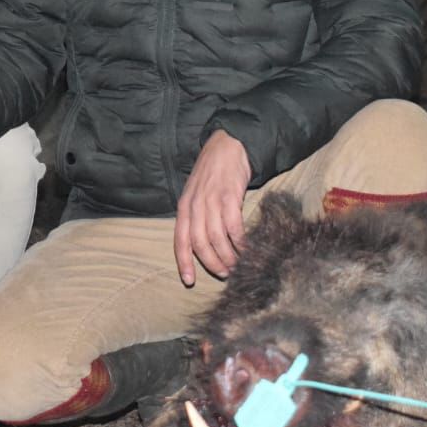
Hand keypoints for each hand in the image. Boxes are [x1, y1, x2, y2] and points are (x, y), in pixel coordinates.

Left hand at [175, 129, 250, 286]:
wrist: (228, 145)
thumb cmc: (213, 172)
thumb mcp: (196, 194)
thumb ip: (197, 216)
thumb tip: (204, 244)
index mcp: (184, 207)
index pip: (179, 240)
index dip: (184, 262)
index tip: (189, 280)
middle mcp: (195, 206)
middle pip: (199, 243)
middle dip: (211, 263)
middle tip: (223, 273)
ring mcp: (211, 201)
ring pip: (216, 238)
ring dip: (227, 256)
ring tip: (237, 265)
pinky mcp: (229, 196)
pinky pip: (233, 226)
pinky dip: (240, 241)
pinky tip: (246, 248)